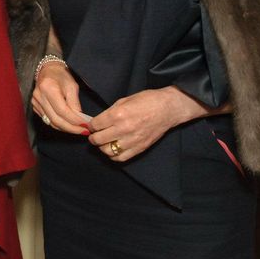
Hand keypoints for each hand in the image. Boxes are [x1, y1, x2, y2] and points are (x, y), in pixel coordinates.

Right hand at [31, 61, 88, 134]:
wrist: (48, 70)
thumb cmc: (61, 76)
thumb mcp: (72, 86)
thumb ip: (75, 103)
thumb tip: (80, 120)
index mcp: (48, 88)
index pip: (62, 111)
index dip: (74, 121)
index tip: (86, 126)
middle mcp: (39, 96)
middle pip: (55, 119)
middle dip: (71, 128)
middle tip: (84, 131)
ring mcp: (35, 103)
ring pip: (51, 122)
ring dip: (66, 128)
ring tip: (78, 130)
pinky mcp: (35, 107)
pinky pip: (47, 120)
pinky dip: (59, 125)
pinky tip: (68, 125)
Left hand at [89, 87, 207, 161]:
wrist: (168, 108)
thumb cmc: (147, 101)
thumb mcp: (123, 100)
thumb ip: (109, 112)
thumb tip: (98, 121)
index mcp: (118, 114)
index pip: (95, 125)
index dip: (91, 125)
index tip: (92, 125)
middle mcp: (124, 129)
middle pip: (98, 140)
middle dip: (93, 137)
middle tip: (94, 134)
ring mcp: (132, 140)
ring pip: (107, 151)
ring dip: (102, 147)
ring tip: (104, 142)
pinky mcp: (140, 148)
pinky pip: (121, 157)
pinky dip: (113, 155)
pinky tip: (113, 148)